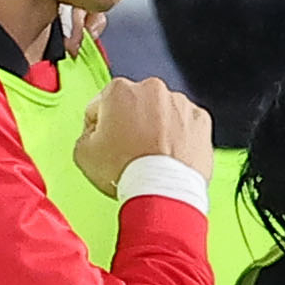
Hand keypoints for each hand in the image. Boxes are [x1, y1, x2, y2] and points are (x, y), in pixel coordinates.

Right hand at [77, 75, 214, 189]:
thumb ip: (86, 135)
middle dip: (132, 125)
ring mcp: (180, 104)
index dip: (100, 127)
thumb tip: (94, 136)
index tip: (105, 142)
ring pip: (163, 114)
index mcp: (119, 91)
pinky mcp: (201, 121)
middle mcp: (152, 90)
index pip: (102, 104)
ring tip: (152, 158)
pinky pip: (187, 127)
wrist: (162, 194)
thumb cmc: (128, 174)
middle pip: (136, 105)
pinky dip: (181, 139)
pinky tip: (170, 157)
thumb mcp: (83, 154)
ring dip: (158, 130)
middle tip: (130, 152)